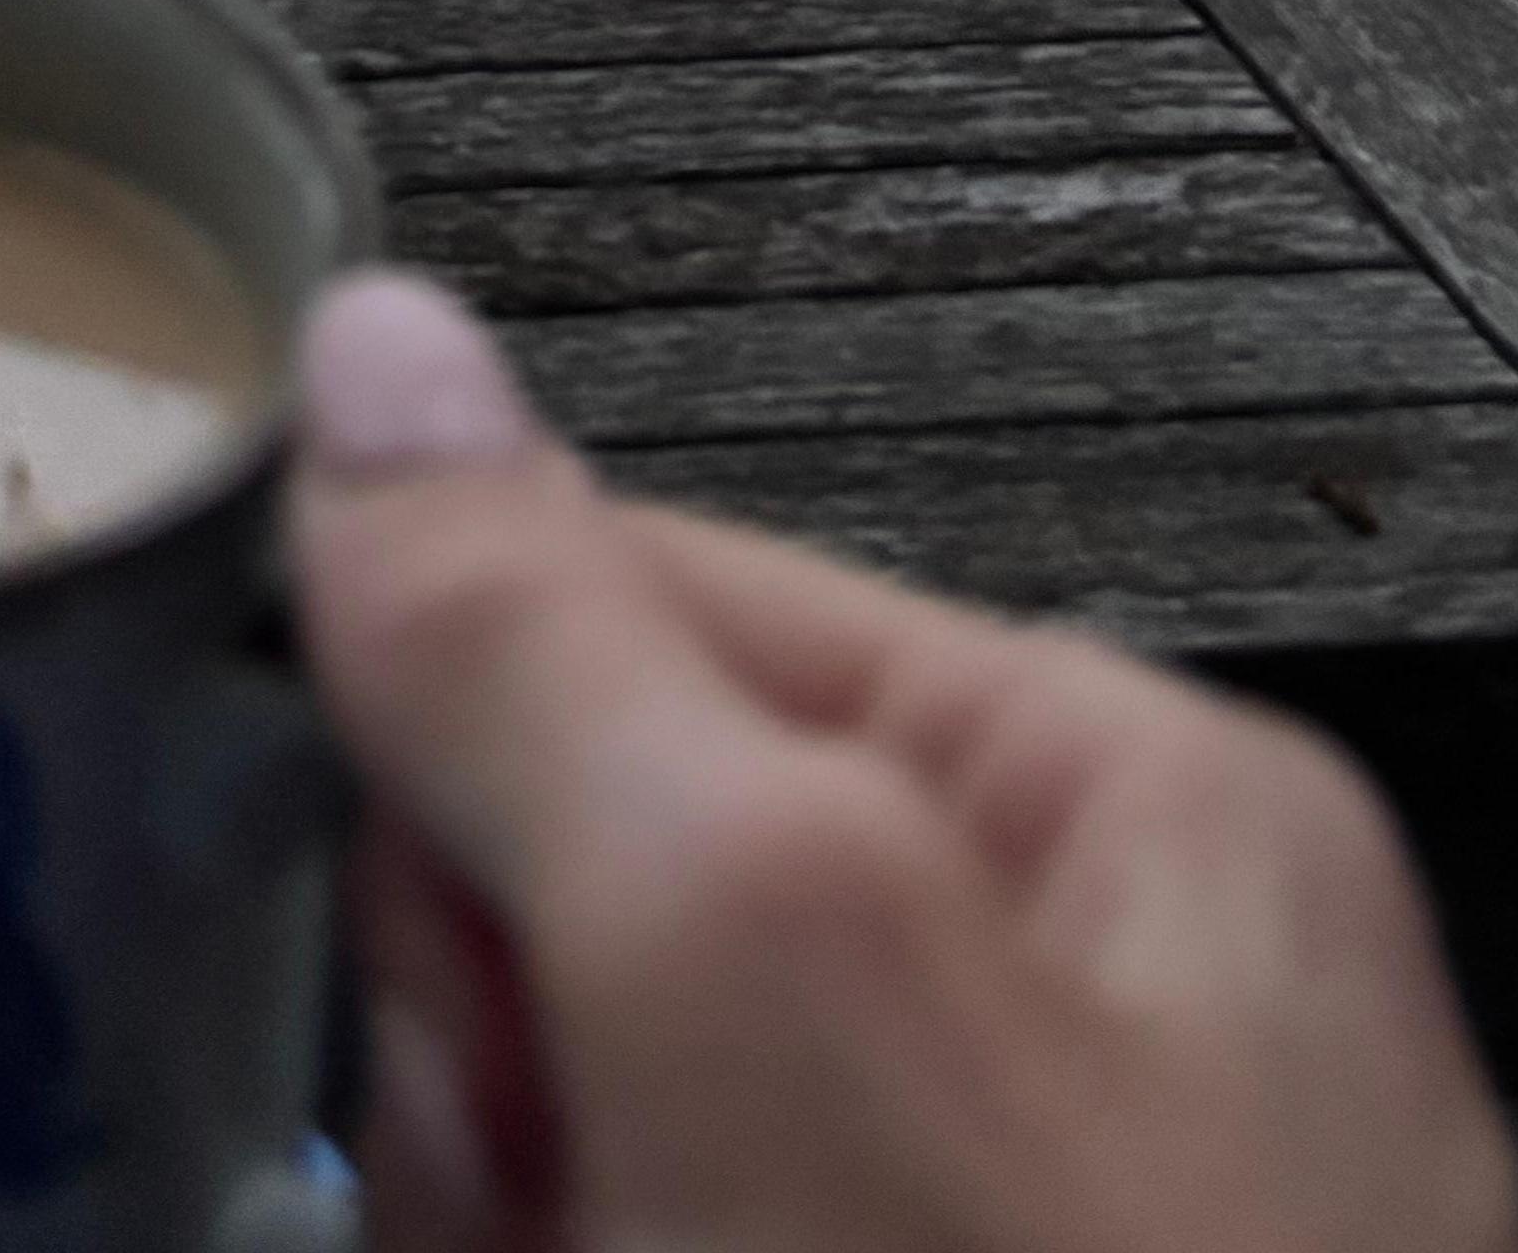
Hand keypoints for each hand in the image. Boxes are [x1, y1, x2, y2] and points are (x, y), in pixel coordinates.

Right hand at [288, 273, 1517, 1252]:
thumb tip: (383, 354)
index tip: (399, 952)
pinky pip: (650, 1239)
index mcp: (1134, 818)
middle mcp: (1110, 1029)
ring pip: (608, 1137)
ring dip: (503, 1209)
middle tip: (543, 1196)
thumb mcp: (768, 971)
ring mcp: (1020, 1235)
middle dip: (496, 1064)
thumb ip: (549, 648)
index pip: (651, 614)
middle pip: (615, 910)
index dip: (450, 772)